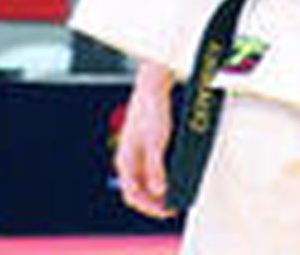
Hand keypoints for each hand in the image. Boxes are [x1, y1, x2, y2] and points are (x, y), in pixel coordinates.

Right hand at [115, 62, 174, 218]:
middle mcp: (127, 160)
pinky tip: (172, 178)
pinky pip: (148, 171)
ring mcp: (134, 154)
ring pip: (143, 182)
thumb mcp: (157, 142)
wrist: (151, 89)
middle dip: (154, 203)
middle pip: (137, 192)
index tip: (167, 211)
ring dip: (157, 192)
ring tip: (174, 195)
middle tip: (172, 207)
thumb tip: (159, 191)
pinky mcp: (142, 148)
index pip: (133, 195)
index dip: (150, 208)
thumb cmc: (151, 113)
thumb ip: (156, 168)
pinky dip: (159, 179)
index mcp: (125, 161)